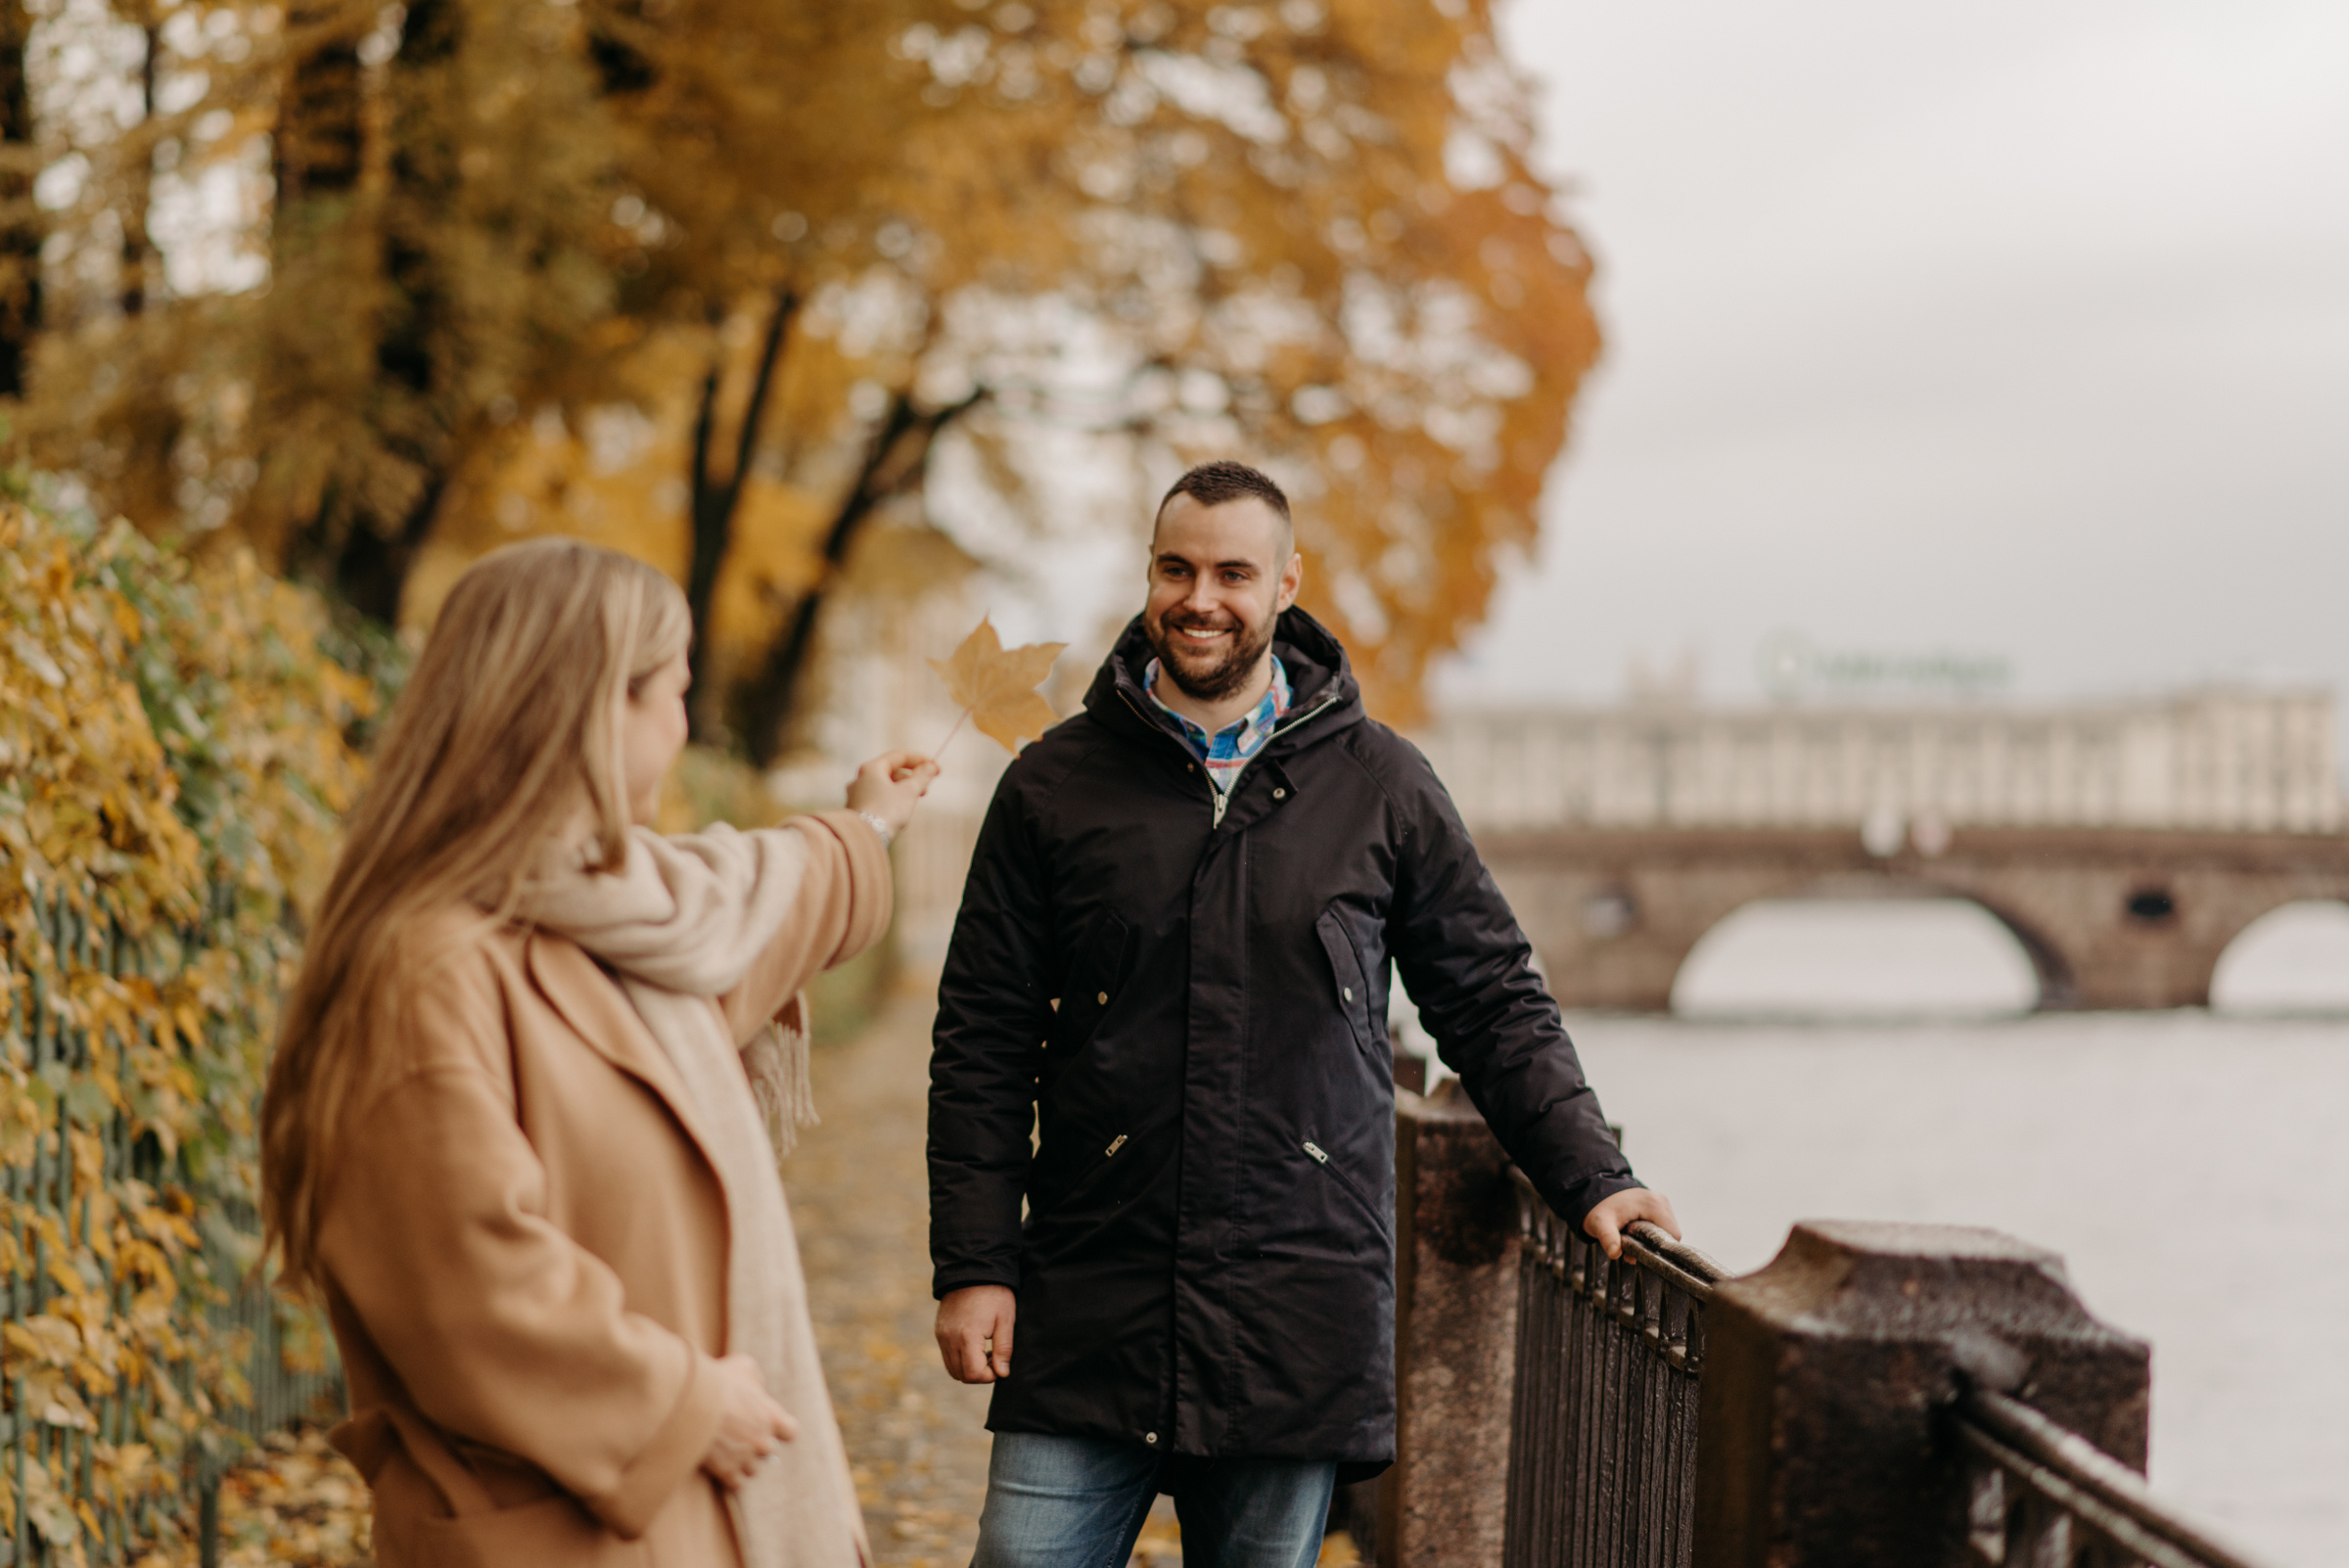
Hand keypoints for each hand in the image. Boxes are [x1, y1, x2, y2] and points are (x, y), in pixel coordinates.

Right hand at [701, 1353, 796, 1487]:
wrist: (692, 1403)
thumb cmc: (718, 1380)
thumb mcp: (744, 1366)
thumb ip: (756, 1380)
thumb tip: (757, 1389)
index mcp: (772, 1417)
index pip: (791, 1432)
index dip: (780, 1430)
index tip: (768, 1426)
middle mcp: (764, 1441)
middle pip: (768, 1452)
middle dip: (756, 1446)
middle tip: (739, 1437)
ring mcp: (746, 1459)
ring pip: (752, 1469)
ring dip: (743, 1463)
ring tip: (728, 1452)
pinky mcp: (727, 1472)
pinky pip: (737, 1483)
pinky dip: (730, 1476)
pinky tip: (721, 1466)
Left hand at [846, 750, 939, 838]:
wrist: (864, 838)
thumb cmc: (886, 811)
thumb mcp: (909, 791)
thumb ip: (922, 776)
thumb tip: (931, 767)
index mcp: (871, 768)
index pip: (899, 756)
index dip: (921, 760)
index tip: (937, 769)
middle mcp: (860, 778)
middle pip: (892, 771)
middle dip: (912, 777)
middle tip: (926, 789)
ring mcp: (857, 795)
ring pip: (885, 786)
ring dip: (903, 789)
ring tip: (914, 800)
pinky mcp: (858, 810)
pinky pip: (879, 799)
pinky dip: (893, 800)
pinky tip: (900, 812)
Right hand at [935, 1285, 1015, 1383]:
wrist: (973, 1270)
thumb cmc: (994, 1293)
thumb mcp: (1006, 1319)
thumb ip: (1004, 1349)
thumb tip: (1002, 1374)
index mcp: (967, 1336)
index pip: (973, 1374)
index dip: (989, 1376)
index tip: (1000, 1365)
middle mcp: (950, 1338)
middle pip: (961, 1375)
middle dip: (979, 1374)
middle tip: (994, 1358)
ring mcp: (942, 1335)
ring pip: (952, 1368)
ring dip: (968, 1368)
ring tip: (985, 1352)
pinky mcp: (939, 1331)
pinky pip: (946, 1355)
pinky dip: (959, 1358)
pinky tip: (974, 1345)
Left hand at [1582, 1188, 1681, 1260]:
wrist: (1597, 1191)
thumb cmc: (1600, 1208)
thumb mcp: (1600, 1224)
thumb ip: (1608, 1238)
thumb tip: (1615, 1253)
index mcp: (1653, 1205)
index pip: (1673, 1235)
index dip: (1660, 1249)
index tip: (1642, 1254)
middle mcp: (1661, 1201)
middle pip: (1671, 1234)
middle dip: (1654, 1246)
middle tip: (1632, 1250)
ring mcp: (1661, 1202)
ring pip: (1667, 1231)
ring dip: (1652, 1240)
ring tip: (1632, 1239)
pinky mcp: (1658, 1205)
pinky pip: (1662, 1224)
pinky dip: (1651, 1233)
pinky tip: (1636, 1233)